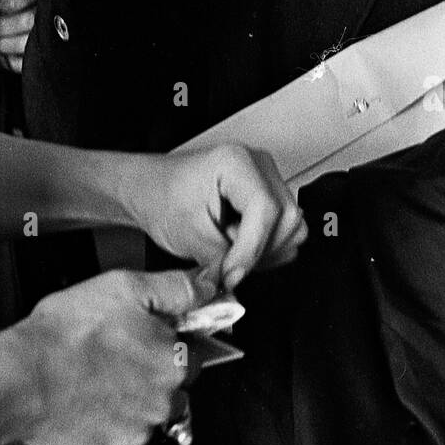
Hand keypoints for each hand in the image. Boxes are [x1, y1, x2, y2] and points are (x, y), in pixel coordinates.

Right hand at [6, 268, 208, 444]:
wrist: (19, 377)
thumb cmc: (66, 333)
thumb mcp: (126, 287)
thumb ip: (175, 288)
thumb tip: (206, 285)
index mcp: (171, 362)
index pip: (189, 355)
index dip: (164, 342)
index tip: (142, 337)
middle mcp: (160, 403)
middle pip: (167, 389)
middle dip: (145, 372)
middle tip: (111, 354)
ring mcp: (133, 434)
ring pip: (140, 415)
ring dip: (124, 399)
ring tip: (91, 376)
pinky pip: (111, 440)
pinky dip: (99, 424)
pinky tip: (81, 401)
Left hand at [123, 145, 306, 290]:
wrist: (152, 188)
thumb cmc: (162, 197)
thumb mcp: (188, 234)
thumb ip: (221, 262)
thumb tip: (240, 282)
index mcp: (236, 163)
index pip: (266, 210)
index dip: (252, 250)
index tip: (233, 274)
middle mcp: (258, 164)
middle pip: (287, 219)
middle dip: (260, 252)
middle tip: (229, 265)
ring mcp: (266, 176)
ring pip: (293, 226)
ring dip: (266, 250)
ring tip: (231, 248)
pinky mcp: (268, 192)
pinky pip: (287, 227)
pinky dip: (268, 245)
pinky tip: (240, 244)